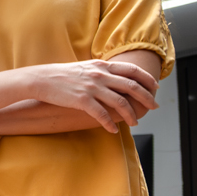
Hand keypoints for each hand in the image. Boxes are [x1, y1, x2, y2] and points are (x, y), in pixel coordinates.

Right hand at [17, 57, 159, 130]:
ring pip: (120, 102)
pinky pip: (102, 114)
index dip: (146, 79)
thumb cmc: (63, 75)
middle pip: (132, 86)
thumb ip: (102, 71)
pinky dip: (110, 124)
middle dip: (146, 97)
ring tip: (136, 122)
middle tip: (154, 107)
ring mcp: (92, 87)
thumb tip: (118, 78)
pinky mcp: (82, 100)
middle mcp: (100, 75)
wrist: (41, 78)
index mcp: (102, 65)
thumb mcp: (86, 67)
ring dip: (131, 114)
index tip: (155, 87)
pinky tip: (113, 130)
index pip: (132, 70)